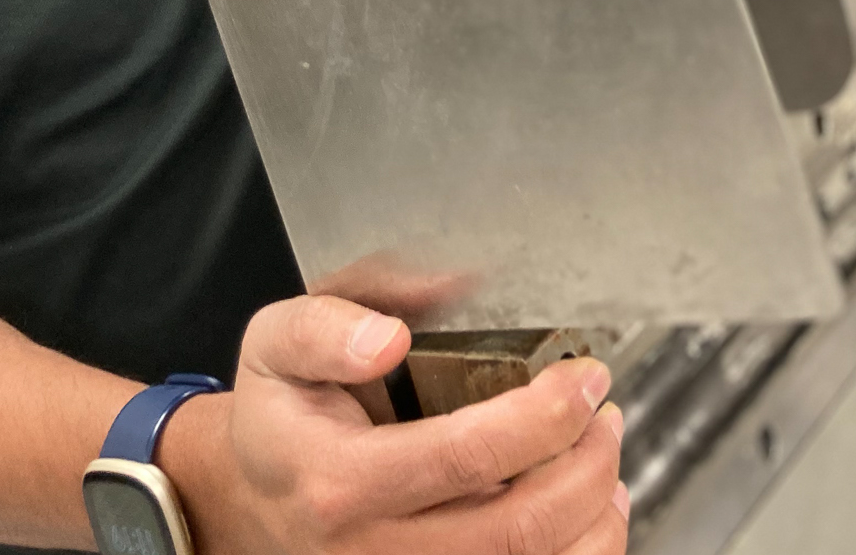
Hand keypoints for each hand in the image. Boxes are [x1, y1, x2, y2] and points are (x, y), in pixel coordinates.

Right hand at [160, 295, 627, 554]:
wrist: (250, 500)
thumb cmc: (280, 416)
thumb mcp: (276, 342)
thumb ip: (329, 323)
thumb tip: (391, 334)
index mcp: (338, 481)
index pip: (465, 457)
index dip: (543, 417)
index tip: (583, 376)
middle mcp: (373, 551)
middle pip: (517, 530)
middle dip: (585, 464)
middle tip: (605, 411)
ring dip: (593, 520)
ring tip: (605, 458)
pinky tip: (588, 513)